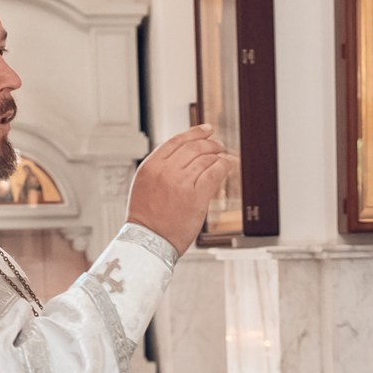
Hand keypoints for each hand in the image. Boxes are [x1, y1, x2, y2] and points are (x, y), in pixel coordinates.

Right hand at [127, 125, 237, 253]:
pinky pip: (214, 173)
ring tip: (224, 157)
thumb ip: (161, 170)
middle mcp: (165, 171)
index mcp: (150, 166)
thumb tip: (184, 158)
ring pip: (205, 159)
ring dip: (218, 155)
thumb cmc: (147, 220)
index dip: (194, 133)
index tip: (206, 130)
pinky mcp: (196, 196)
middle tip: (219, 145)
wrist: (149, 242)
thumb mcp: (144, 186)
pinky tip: (228, 166)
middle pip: (193, 147)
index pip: (176, 141)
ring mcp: (181, 182)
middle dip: (209, 144)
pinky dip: (224, 166)